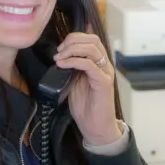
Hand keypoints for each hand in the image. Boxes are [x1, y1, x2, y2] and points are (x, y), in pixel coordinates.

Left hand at [53, 28, 121, 145]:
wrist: (95, 127)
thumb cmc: (85, 106)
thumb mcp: (74, 81)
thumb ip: (72, 67)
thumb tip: (60, 54)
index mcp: (99, 62)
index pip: (91, 38)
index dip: (75, 37)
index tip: (60, 47)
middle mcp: (105, 64)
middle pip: (92, 39)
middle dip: (72, 41)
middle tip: (58, 52)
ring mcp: (105, 72)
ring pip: (92, 49)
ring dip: (72, 50)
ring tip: (59, 58)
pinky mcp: (104, 82)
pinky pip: (89, 65)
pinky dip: (74, 61)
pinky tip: (63, 65)